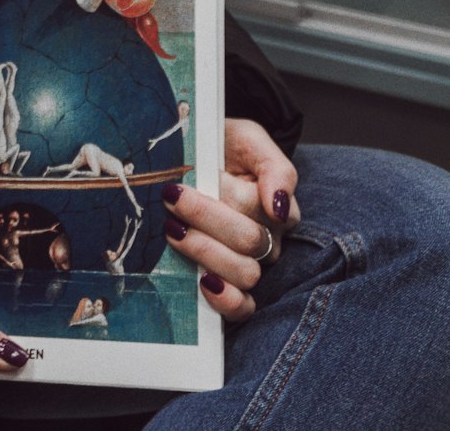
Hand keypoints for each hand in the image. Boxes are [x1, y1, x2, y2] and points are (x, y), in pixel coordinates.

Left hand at [162, 118, 299, 324]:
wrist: (199, 160)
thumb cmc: (226, 149)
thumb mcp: (249, 140)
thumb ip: (274, 167)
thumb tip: (278, 205)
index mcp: (276, 205)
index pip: (258, 208)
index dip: (221, 197)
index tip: (180, 187)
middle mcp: (269, 238)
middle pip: (248, 240)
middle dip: (204, 218)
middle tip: (170, 198)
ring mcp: (251, 264)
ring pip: (245, 273)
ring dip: (205, 251)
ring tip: (173, 229)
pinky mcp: (232, 286)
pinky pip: (243, 308)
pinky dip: (226, 300)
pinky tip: (204, 282)